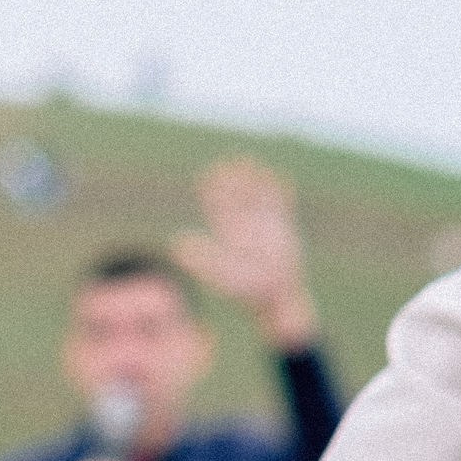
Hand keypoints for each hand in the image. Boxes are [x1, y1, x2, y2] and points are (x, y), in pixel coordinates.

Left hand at [171, 157, 317, 349]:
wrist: (274, 299)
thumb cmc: (247, 290)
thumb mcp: (222, 273)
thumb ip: (201, 258)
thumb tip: (176, 244)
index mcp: (229, 233)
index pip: (219, 205)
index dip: (214, 189)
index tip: (211, 173)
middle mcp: (245, 227)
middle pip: (237, 197)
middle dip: (235, 180)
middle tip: (232, 161)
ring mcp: (265, 227)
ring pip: (259, 197)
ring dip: (257, 181)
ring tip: (253, 165)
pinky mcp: (284, 230)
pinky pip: (282, 207)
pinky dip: (281, 194)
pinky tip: (283, 181)